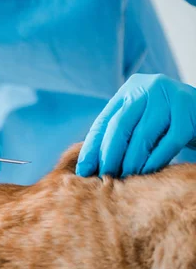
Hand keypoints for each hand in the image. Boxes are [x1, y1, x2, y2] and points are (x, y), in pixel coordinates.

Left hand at [76, 74, 195, 177]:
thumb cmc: (169, 124)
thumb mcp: (142, 121)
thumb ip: (121, 134)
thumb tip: (89, 165)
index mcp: (131, 89)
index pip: (104, 120)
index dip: (92, 147)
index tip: (83, 171)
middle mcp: (149, 88)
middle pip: (120, 125)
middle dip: (109, 155)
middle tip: (104, 177)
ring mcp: (171, 97)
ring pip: (142, 135)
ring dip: (131, 162)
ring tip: (125, 180)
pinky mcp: (189, 112)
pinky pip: (168, 142)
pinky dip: (155, 161)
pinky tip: (147, 174)